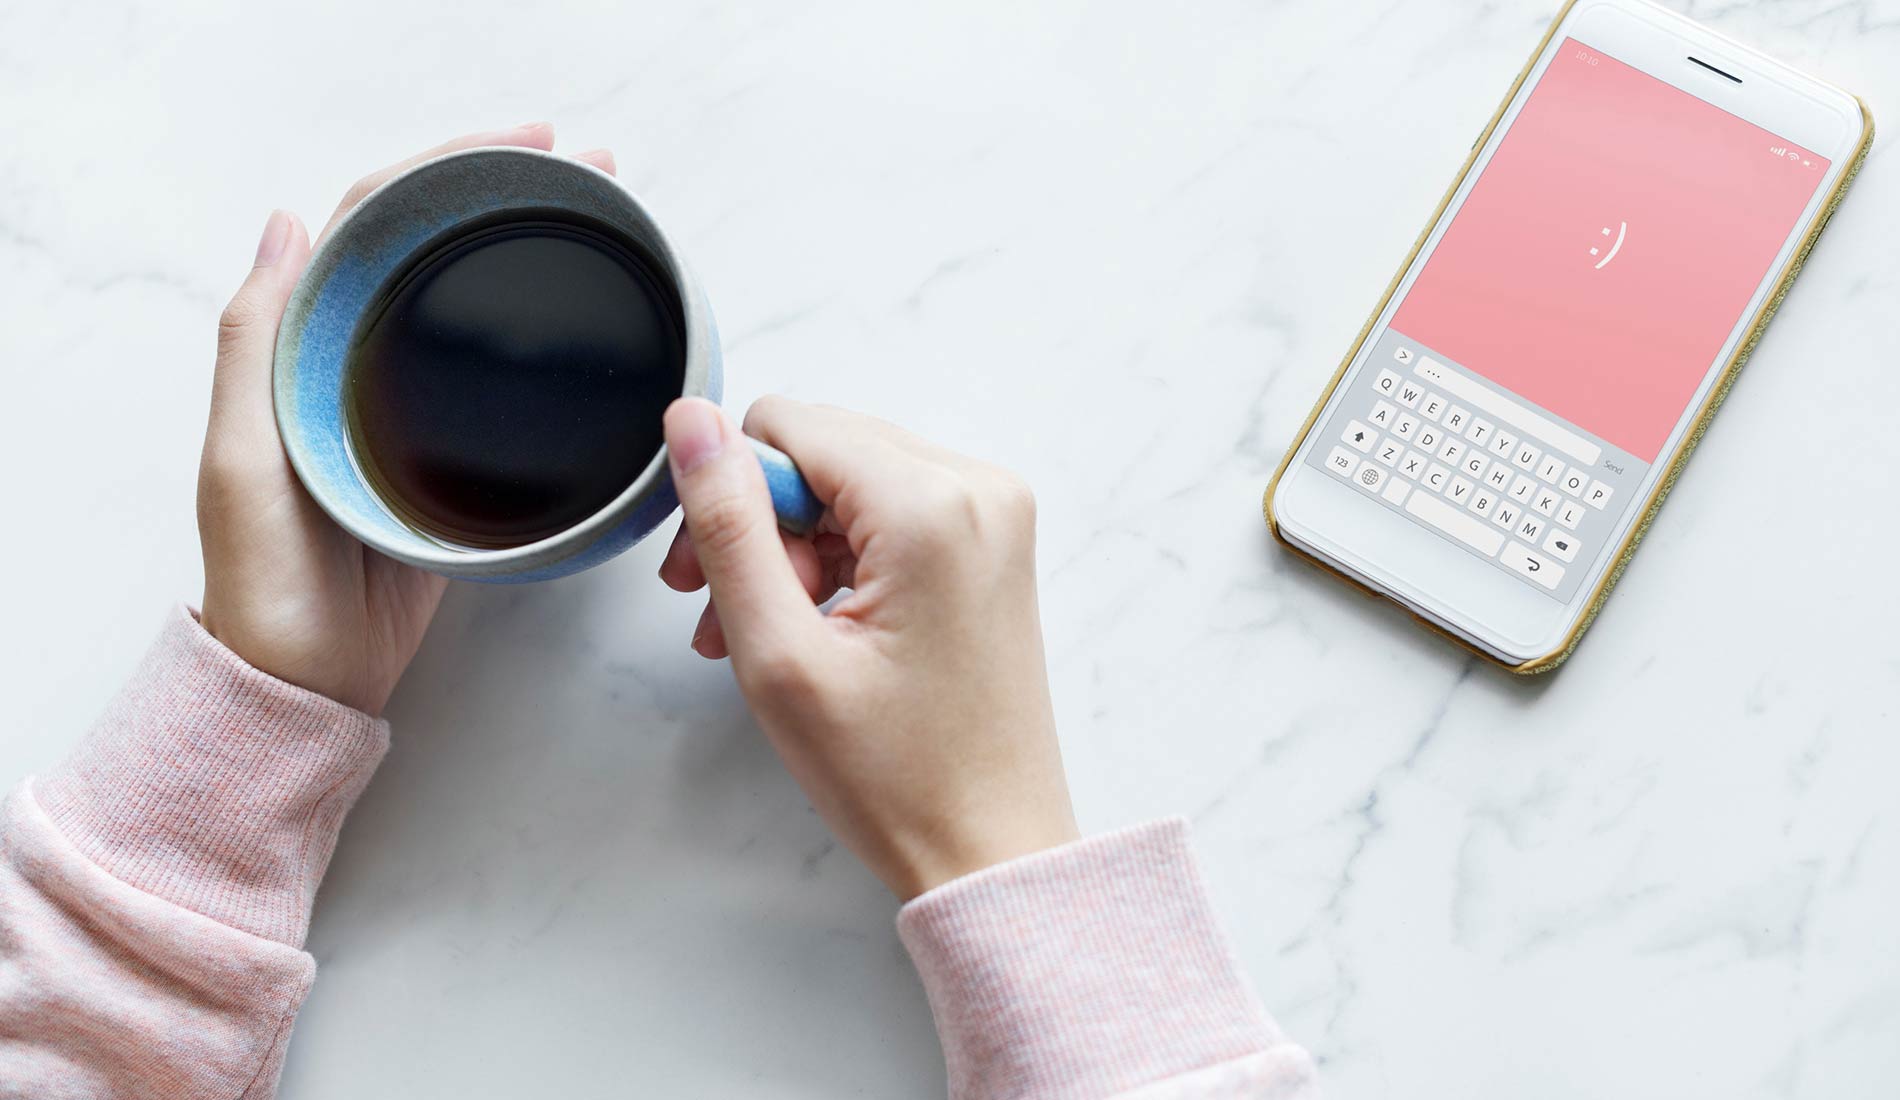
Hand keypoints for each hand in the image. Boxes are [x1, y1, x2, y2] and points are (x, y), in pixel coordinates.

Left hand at [197, 124, 618, 713]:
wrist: (310, 680)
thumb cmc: (267, 576)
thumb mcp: (245, 456)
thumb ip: (255, 343)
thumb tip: (289, 220)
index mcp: (307, 347)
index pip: (375, 225)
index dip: (446, 168)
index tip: (528, 145)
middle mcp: (359, 362)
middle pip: (437, 251)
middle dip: (511, 199)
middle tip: (593, 174)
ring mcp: (411, 408)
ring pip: (471, 307)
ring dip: (532, 257)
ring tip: (606, 223)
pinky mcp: (455, 458)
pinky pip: (500, 379)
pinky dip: (541, 341)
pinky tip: (589, 330)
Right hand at [659, 397, 1079, 898]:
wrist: (992, 845)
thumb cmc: (897, 776)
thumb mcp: (779, 653)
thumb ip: (729, 524)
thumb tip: (693, 423)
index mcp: (932, 506)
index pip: (788, 426)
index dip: (730, 495)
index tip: (707, 579)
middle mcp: (979, 489)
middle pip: (821, 447)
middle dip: (760, 523)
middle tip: (730, 616)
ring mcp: (995, 514)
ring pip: (850, 479)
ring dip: (795, 547)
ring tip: (773, 636)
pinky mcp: (993, 543)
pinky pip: (891, 510)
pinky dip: (842, 557)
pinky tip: (816, 625)